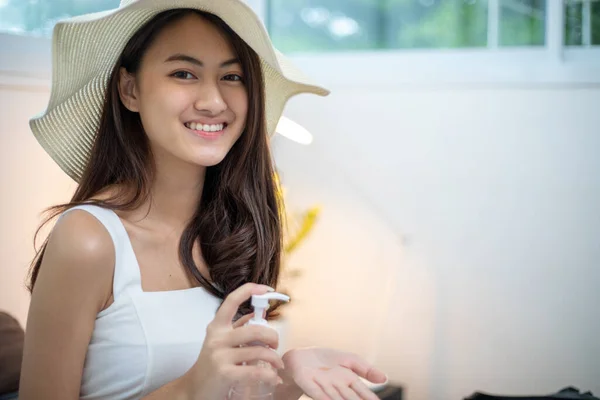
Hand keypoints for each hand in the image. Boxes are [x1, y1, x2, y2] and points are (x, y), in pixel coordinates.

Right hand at [182, 283, 284, 398]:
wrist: (194, 389)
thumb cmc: (211, 364)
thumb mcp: (220, 341)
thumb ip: (236, 327)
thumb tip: (256, 314)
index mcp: (217, 327)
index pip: (232, 301)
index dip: (249, 290)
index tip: (266, 289)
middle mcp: (217, 338)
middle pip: (255, 330)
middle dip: (273, 337)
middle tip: (275, 345)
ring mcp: (220, 356)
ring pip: (259, 351)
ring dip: (274, 359)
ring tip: (277, 364)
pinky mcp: (225, 374)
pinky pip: (255, 372)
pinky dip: (269, 375)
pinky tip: (273, 378)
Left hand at [280, 347, 386, 399]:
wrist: (301, 357)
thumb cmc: (326, 361)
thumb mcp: (350, 360)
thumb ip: (366, 369)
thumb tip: (385, 379)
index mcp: (349, 382)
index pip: (363, 393)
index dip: (370, 398)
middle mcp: (337, 388)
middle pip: (351, 398)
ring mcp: (323, 387)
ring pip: (335, 398)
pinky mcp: (308, 384)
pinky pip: (316, 392)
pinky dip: (322, 397)